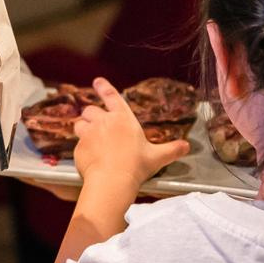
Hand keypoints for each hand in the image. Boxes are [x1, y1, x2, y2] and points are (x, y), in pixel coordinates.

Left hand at [71, 77, 189, 198]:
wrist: (112, 181)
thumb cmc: (135, 166)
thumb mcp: (157, 157)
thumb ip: (172, 150)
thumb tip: (186, 146)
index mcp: (123, 118)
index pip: (111, 96)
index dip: (103, 87)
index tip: (97, 81)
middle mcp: (103, 122)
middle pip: (90, 109)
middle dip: (92, 115)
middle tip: (98, 126)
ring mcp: (88, 134)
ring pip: (79, 124)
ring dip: (83, 128)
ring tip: (90, 138)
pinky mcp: (79, 147)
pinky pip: (77, 144)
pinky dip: (82, 148)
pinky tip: (90, 158)